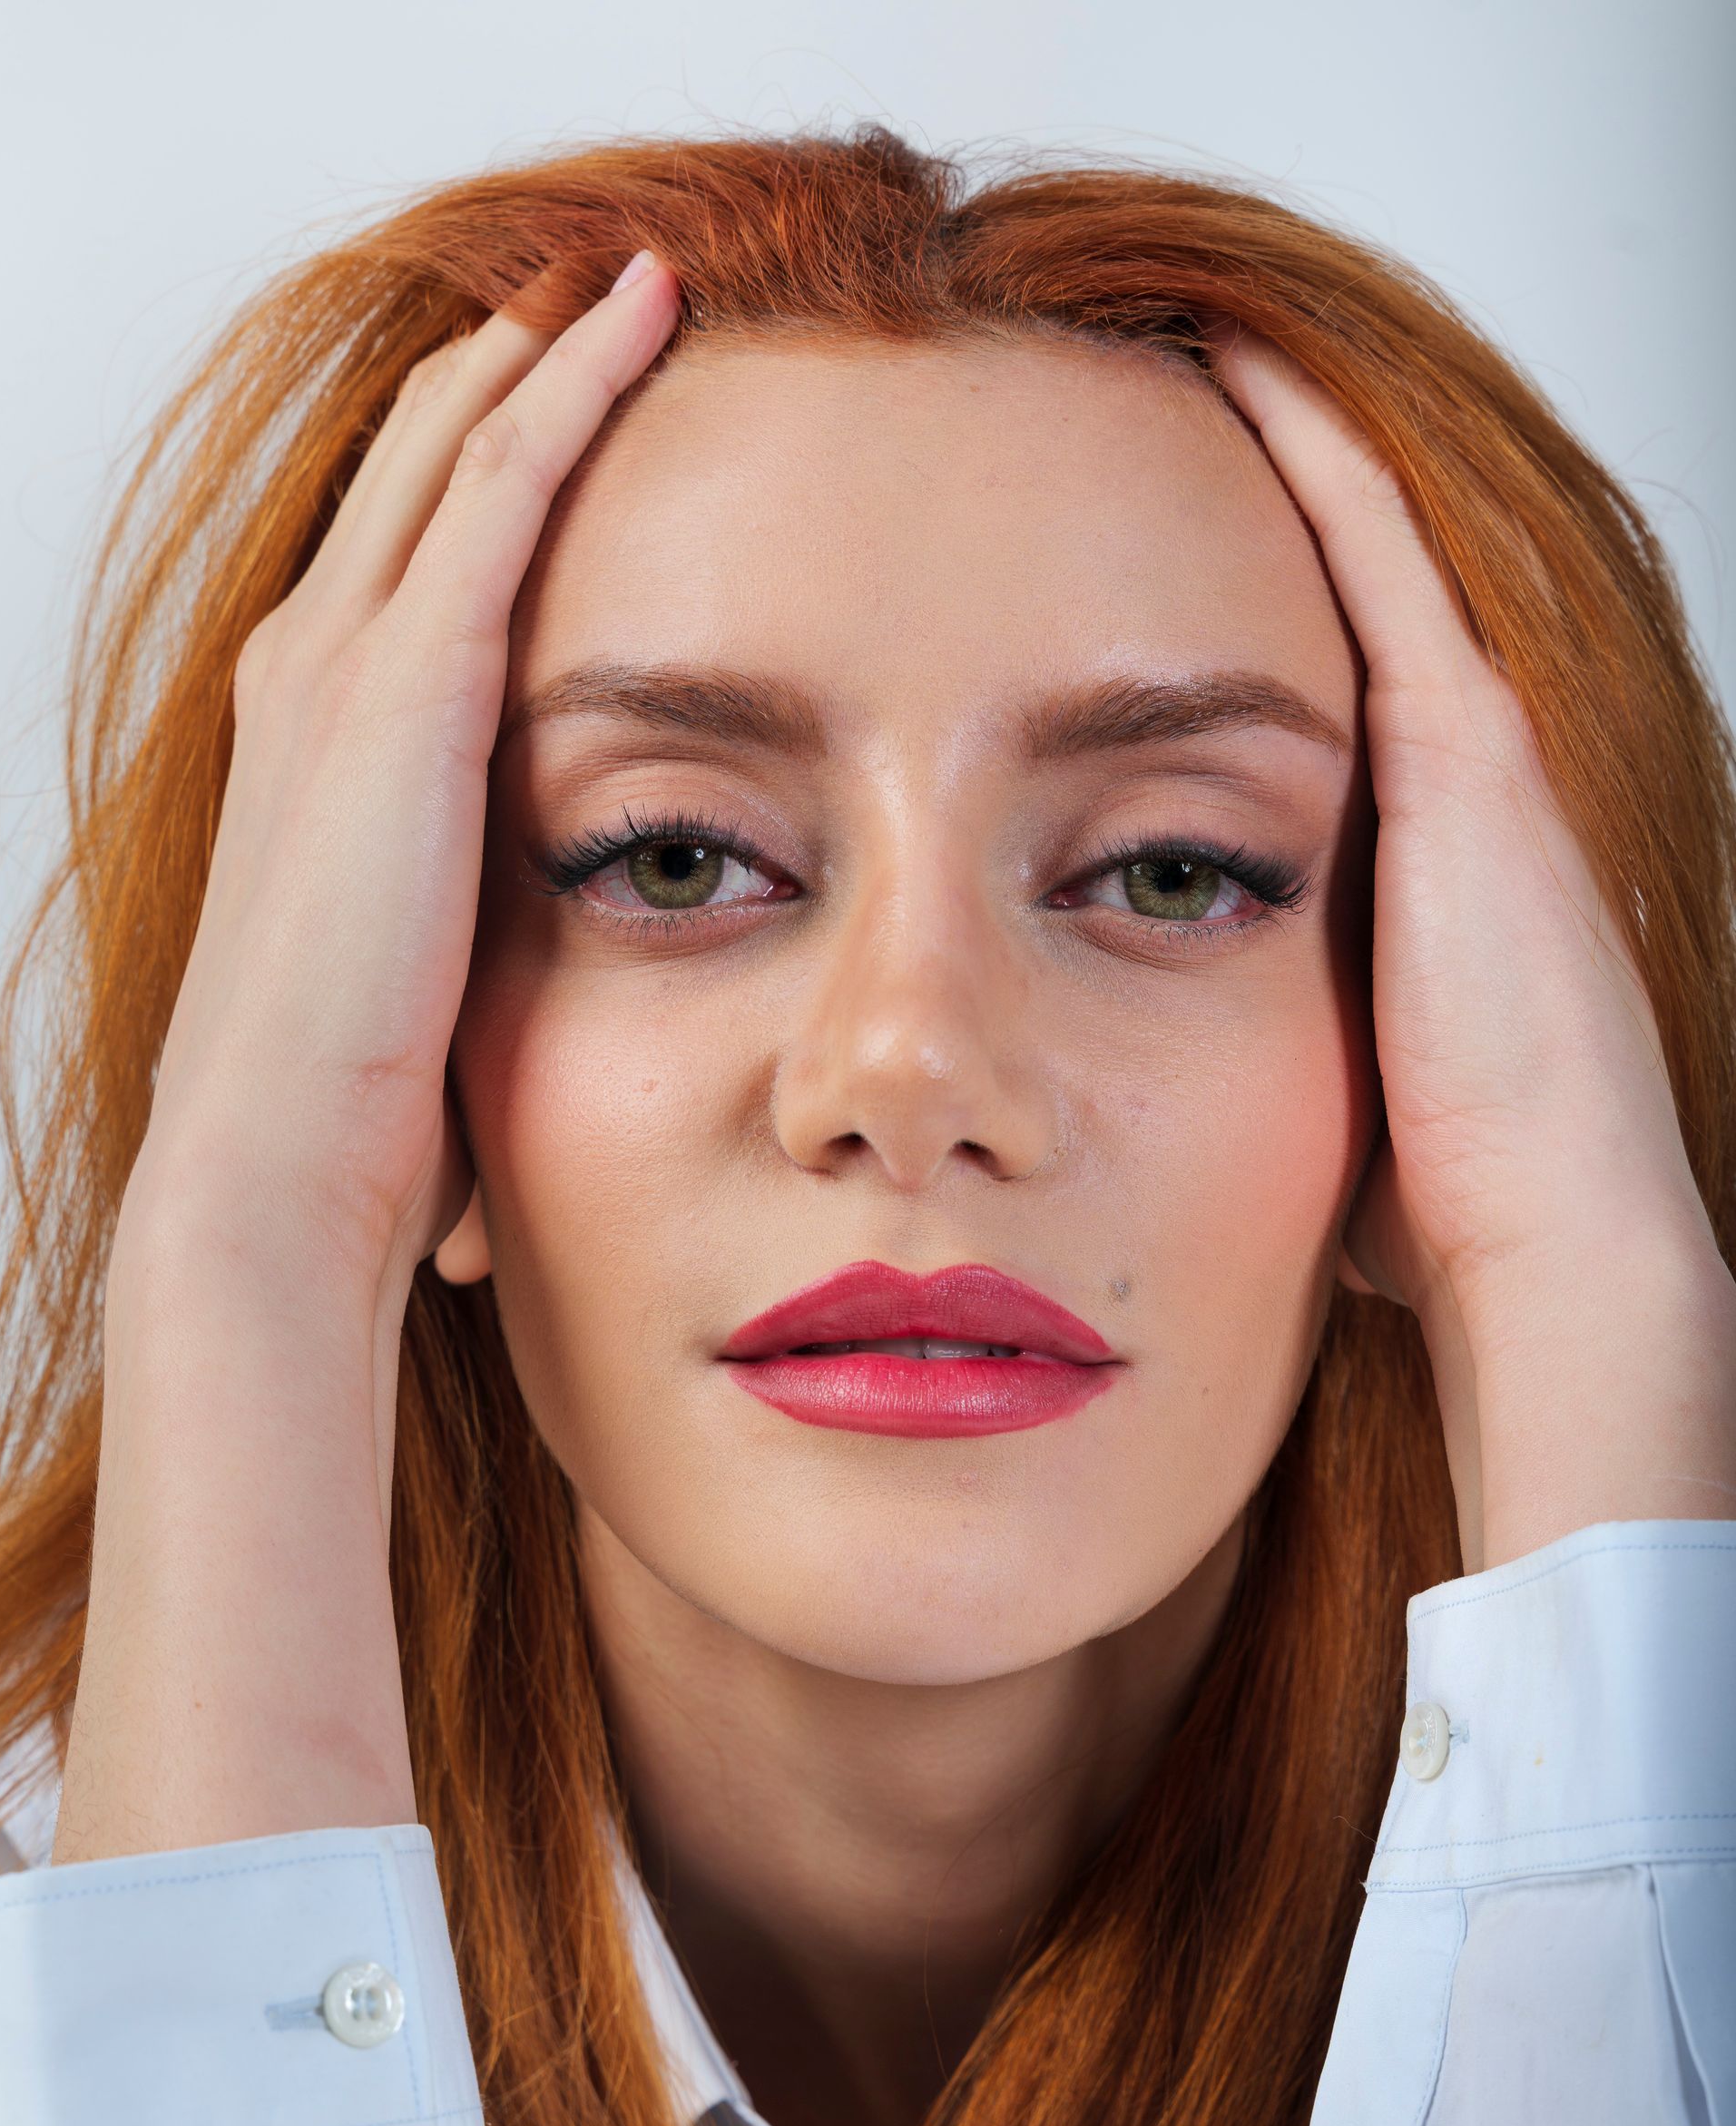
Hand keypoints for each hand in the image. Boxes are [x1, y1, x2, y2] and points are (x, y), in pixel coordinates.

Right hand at [137, 246, 679, 1308]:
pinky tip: (643, 321)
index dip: (475, 462)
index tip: (561, 403)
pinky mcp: (411, 683)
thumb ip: (469, 910)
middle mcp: (312, 668)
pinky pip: (504, 483)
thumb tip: (561, 956)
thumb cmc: (347, 1106)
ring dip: (551, 348)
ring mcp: (350, 663)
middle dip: (508, 367)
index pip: (401, 554)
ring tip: (640, 277)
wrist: (271, 1161)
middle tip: (604, 295)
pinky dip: (573, 387)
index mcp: (309, 737)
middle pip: (419, 462)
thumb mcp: (412, 971)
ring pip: (461, 442)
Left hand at [1209, 330, 1735, 1570]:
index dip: (1234, 605)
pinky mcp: (1462, 749)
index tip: (1129, 549)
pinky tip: (1238, 363)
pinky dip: (1315, 455)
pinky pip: (1376, 558)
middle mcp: (1458, 781)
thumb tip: (1171, 1085)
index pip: (1316, 689)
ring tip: (1180, 339)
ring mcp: (1471, 752)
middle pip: (1341, 596)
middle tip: (1144, 401)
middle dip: (1251, 498)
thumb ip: (1268, 1042)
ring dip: (1283, 444)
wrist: (1543, 1238)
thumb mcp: (1323, 1091)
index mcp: (1420, 860)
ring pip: (1365, 548)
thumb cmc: (1441, 1198)